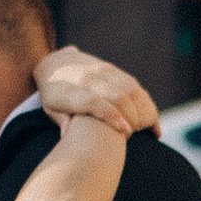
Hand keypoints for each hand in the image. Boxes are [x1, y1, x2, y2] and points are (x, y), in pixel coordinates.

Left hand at [34, 46, 158, 136]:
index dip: (112, 116)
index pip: (94, 102)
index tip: (125, 132)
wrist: (54, 63)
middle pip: (116, 95)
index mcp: (69, 92)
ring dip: (141, 108)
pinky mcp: (111, 69)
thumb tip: (67, 136)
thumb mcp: (51, 109)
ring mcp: (101, 71)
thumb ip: (62, 120)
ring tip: (145, 128)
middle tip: (135, 134)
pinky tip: (149, 118)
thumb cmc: (52, 95)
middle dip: (132, 116)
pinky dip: (144, 101)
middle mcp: (86, 79)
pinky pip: (132, 83)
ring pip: (129, 88)